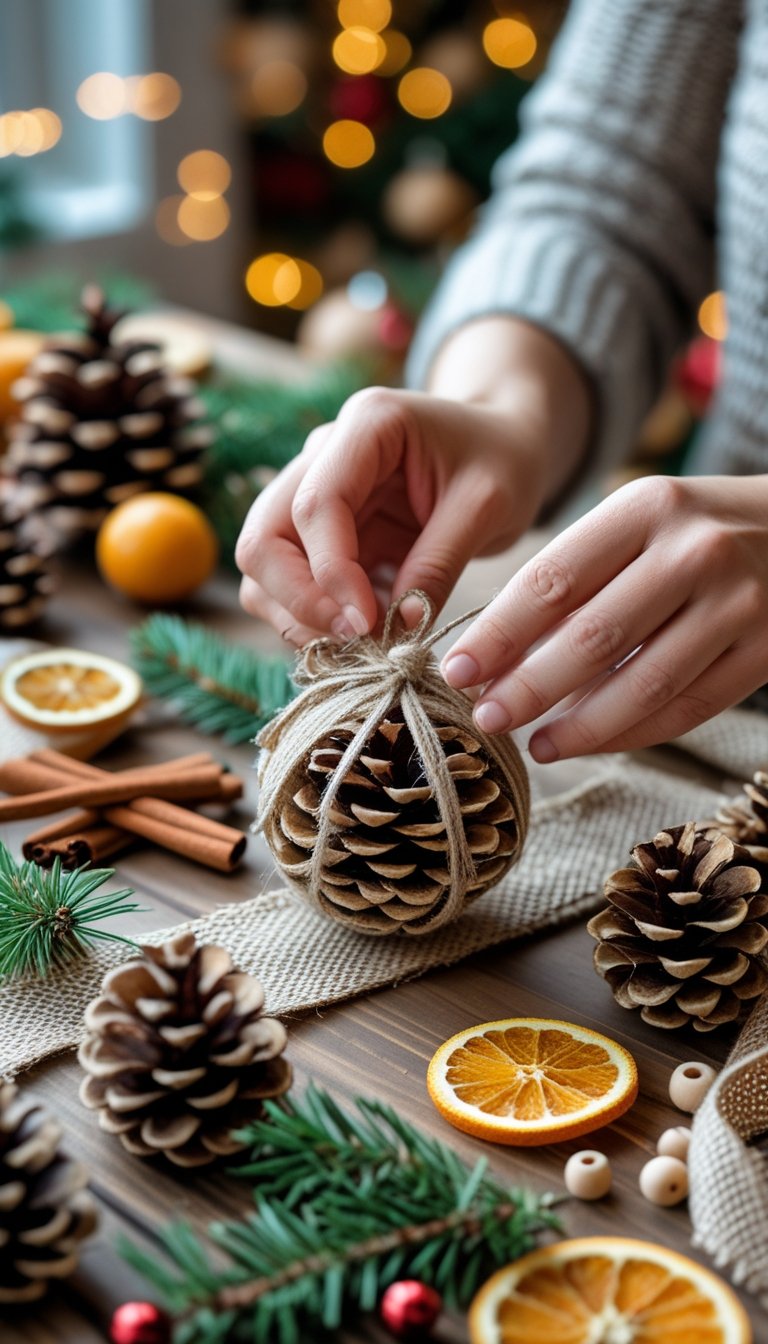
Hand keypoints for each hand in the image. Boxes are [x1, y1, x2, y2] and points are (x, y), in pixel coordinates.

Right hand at [236, 318, 589, 643]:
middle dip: (299, 601)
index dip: (331, 573)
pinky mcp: (320, 535)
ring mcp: (312, 494)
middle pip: (264, 538)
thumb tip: (401, 628)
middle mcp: (321, 454)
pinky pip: (290, 586)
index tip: (368, 624)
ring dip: (299, 616)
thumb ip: (440, 562)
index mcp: (366, 425)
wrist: (502, 446)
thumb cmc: (503, 460)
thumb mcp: (489, 505)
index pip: (315, 505)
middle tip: (356, 642)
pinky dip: (314, 619)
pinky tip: (366, 633)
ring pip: (264, 568)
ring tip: (363, 643)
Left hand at [442, 474, 767, 757]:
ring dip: (580, 724)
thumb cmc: (696, 530)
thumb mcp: (639, 524)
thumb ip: (577, 577)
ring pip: (643, 683)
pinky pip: (687, 707)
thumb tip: (497, 655)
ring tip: (536, 744)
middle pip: (593, 636)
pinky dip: (632, 734)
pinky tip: (591, 743)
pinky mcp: (767, 649)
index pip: (553, 580)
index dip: (498, 634)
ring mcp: (738, 602)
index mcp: (647, 507)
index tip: (456, 670)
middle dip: (529, 687)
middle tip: (486, 717)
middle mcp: (695, 550)